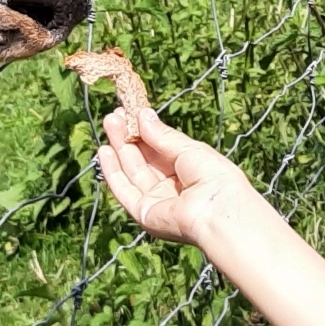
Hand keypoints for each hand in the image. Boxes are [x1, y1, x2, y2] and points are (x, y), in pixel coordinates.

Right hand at [96, 108, 255, 245]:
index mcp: (190, 171)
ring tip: (109, 122)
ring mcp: (157, 201)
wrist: (219, 212)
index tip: (130, 111)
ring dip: (118, 148)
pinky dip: (113, 171)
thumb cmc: (216, 179)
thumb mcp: (190, 149)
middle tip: (114, 114)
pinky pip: (124, 191)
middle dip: (128, 136)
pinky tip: (105, 150)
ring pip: (132, 172)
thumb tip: (143, 115)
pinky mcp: (144, 214)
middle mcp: (172, 187)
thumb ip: (163, 136)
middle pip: (144, 159)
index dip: (145, 130)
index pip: (161, 149)